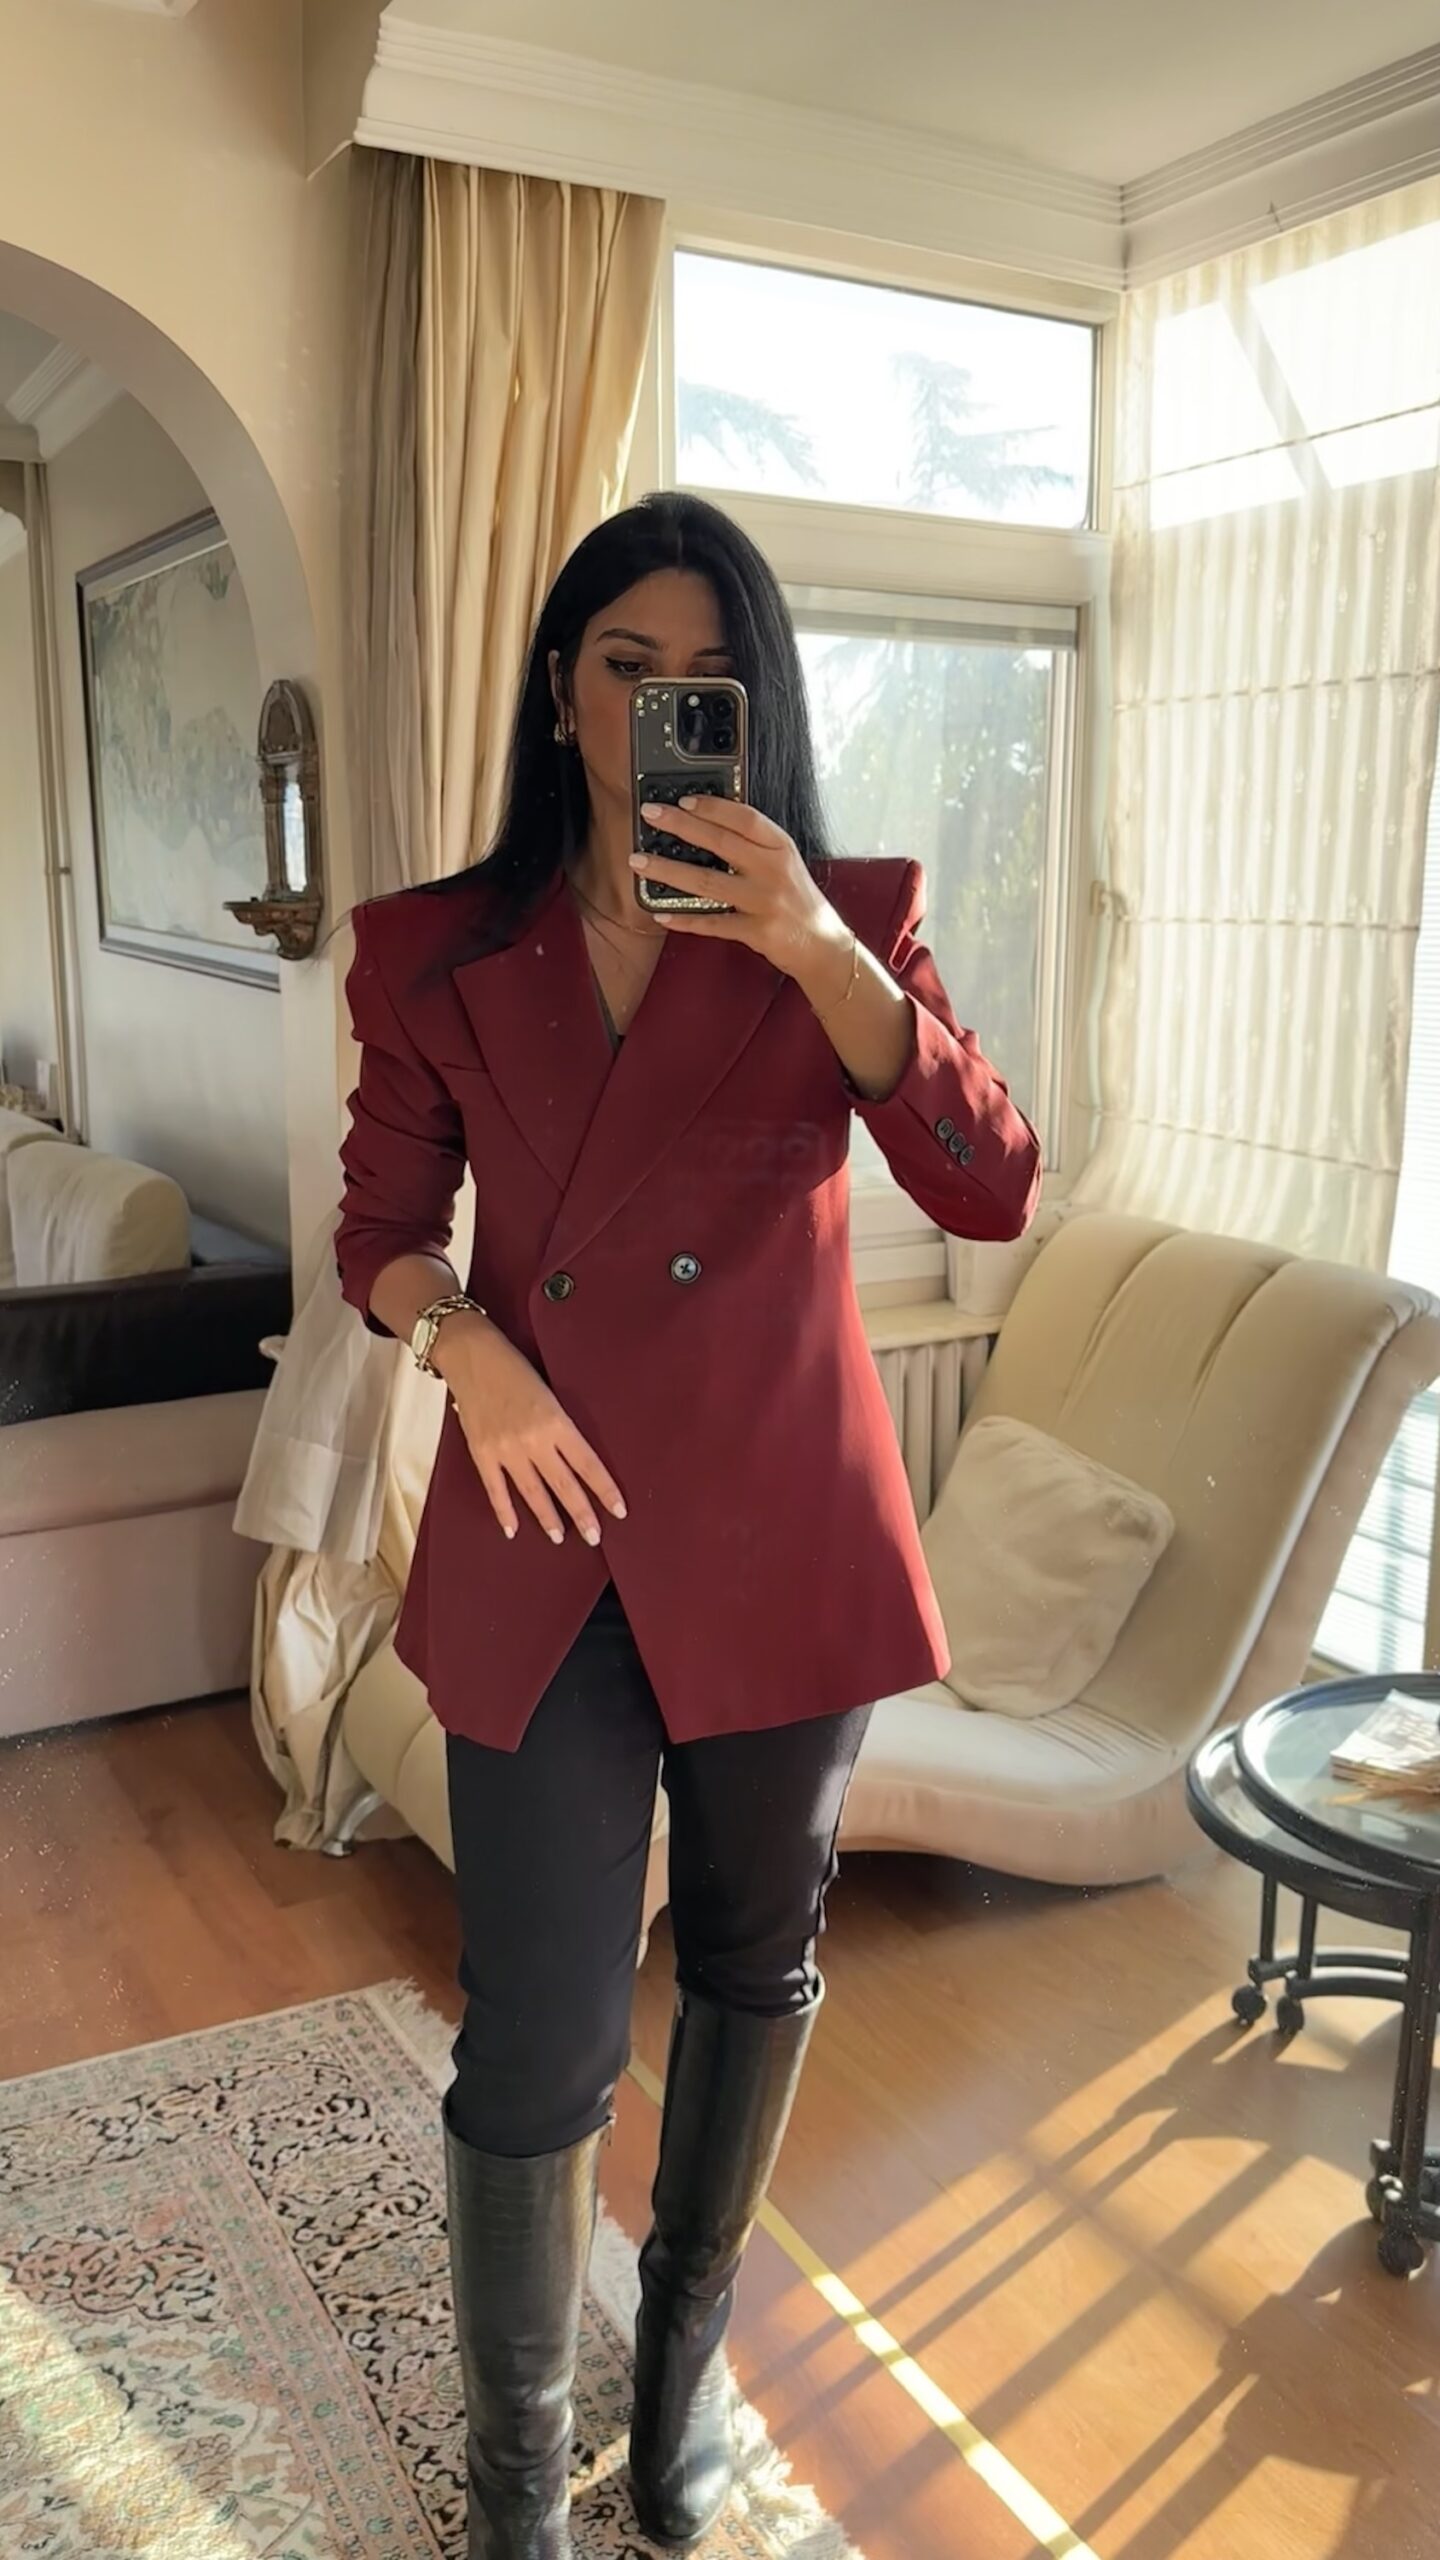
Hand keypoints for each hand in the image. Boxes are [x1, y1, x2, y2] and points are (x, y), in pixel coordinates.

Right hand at [433, 1314, 625, 1547]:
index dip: (605, 1489)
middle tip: (594, 1536)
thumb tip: (576, 1457)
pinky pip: (496, 1489)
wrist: (472, 1356)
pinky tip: (513, 1529)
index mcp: (557, 1421)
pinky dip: (504, 1511)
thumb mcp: (550, 1392)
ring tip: (559, 1537)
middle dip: (581, 1513)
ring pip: (532, 1492)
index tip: (620, 1510)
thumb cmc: (515, 1368)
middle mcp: (534, 1440)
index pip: (588, 1464)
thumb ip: (561, 1426)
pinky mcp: (482, 1453)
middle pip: (564, 1485)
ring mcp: (506, 1449)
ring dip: (547, 1517)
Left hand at [632, 797, 852, 992]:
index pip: (744, 817)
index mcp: (781, 847)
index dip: (712, 807)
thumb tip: (707, 824)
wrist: (823, 944)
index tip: (683, 800)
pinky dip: (684, 919)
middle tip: (649, 815)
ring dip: (668, 870)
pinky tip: (660, 912)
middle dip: (679, 826)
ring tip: (639, 862)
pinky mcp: (756, 931)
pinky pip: (712, 924)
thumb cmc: (798, 900)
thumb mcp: (785, 862)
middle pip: (720, 842)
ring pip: (707, 883)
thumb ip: (754, 844)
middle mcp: (773, 870)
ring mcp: (764, 902)